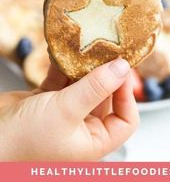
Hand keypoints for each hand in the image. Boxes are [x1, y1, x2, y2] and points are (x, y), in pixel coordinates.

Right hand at [0, 59, 138, 160]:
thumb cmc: (24, 140)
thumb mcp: (67, 111)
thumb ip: (96, 87)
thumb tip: (122, 68)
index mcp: (94, 141)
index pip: (125, 119)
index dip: (127, 94)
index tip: (121, 69)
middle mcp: (82, 128)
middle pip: (104, 97)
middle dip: (104, 75)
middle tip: (106, 51)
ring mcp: (65, 113)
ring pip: (83, 86)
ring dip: (83, 67)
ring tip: (86, 47)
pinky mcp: (48, 101)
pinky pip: (62, 81)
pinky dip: (63, 67)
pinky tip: (63, 53)